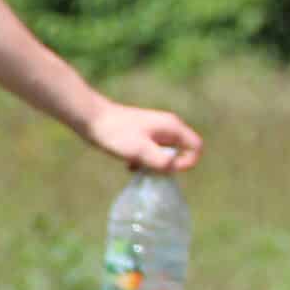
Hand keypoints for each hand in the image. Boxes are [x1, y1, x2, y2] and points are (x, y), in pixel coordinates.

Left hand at [83, 100, 202, 172]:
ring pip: (167, 154)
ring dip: (155, 165)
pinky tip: (129, 164)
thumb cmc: (117, 133)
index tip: (166, 169)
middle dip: (168, 165)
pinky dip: (145, 161)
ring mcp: (156, 131)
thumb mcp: (140, 150)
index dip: (187, 162)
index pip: (196, 147)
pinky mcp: (144, 135)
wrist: (92, 119)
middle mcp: (168, 127)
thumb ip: (161, 160)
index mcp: (172, 127)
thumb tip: (174, 169)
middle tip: (149, 170)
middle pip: (182, 152)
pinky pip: (154, 152)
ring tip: (136, 167)